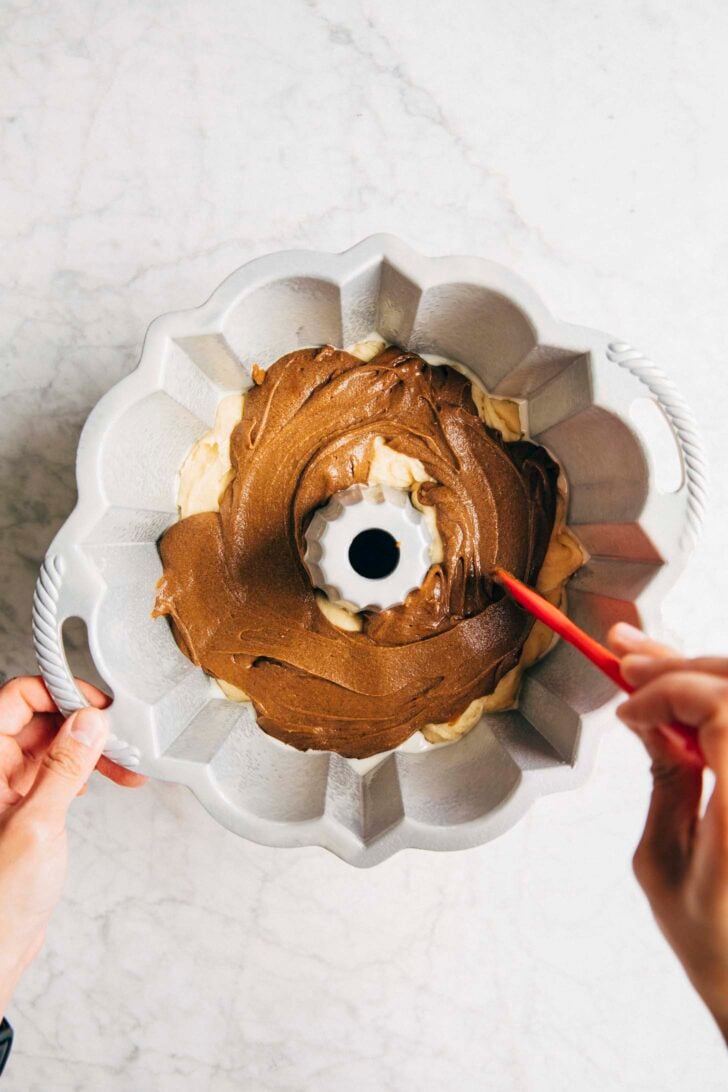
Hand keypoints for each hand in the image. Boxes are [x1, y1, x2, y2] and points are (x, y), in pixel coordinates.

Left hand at [0, 676, 144, 1015]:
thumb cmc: (0, 900)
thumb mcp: (38, 826)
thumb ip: (64, 768)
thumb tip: (88, 723)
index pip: (16, 699)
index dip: (55, 694)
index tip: (93, 705)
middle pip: (39, 718)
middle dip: (83, 723)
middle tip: (119, 735)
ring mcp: (9, 788)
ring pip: (54, 745)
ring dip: (90, 749)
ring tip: (125, 763)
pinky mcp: (26, 807)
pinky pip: (58, 771)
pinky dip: (86, 771)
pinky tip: (107, 779)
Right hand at [608, 623, 727, 1040]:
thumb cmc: (716, 944)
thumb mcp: (664, 862)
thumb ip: (665, 779)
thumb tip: (649, 718)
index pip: (722, 709)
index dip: (670, 690)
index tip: (627, 708)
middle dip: (682, 664)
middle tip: (628, 655)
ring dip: (699, 676)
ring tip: (646, 665)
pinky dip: (715, 708)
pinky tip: (681, 701)